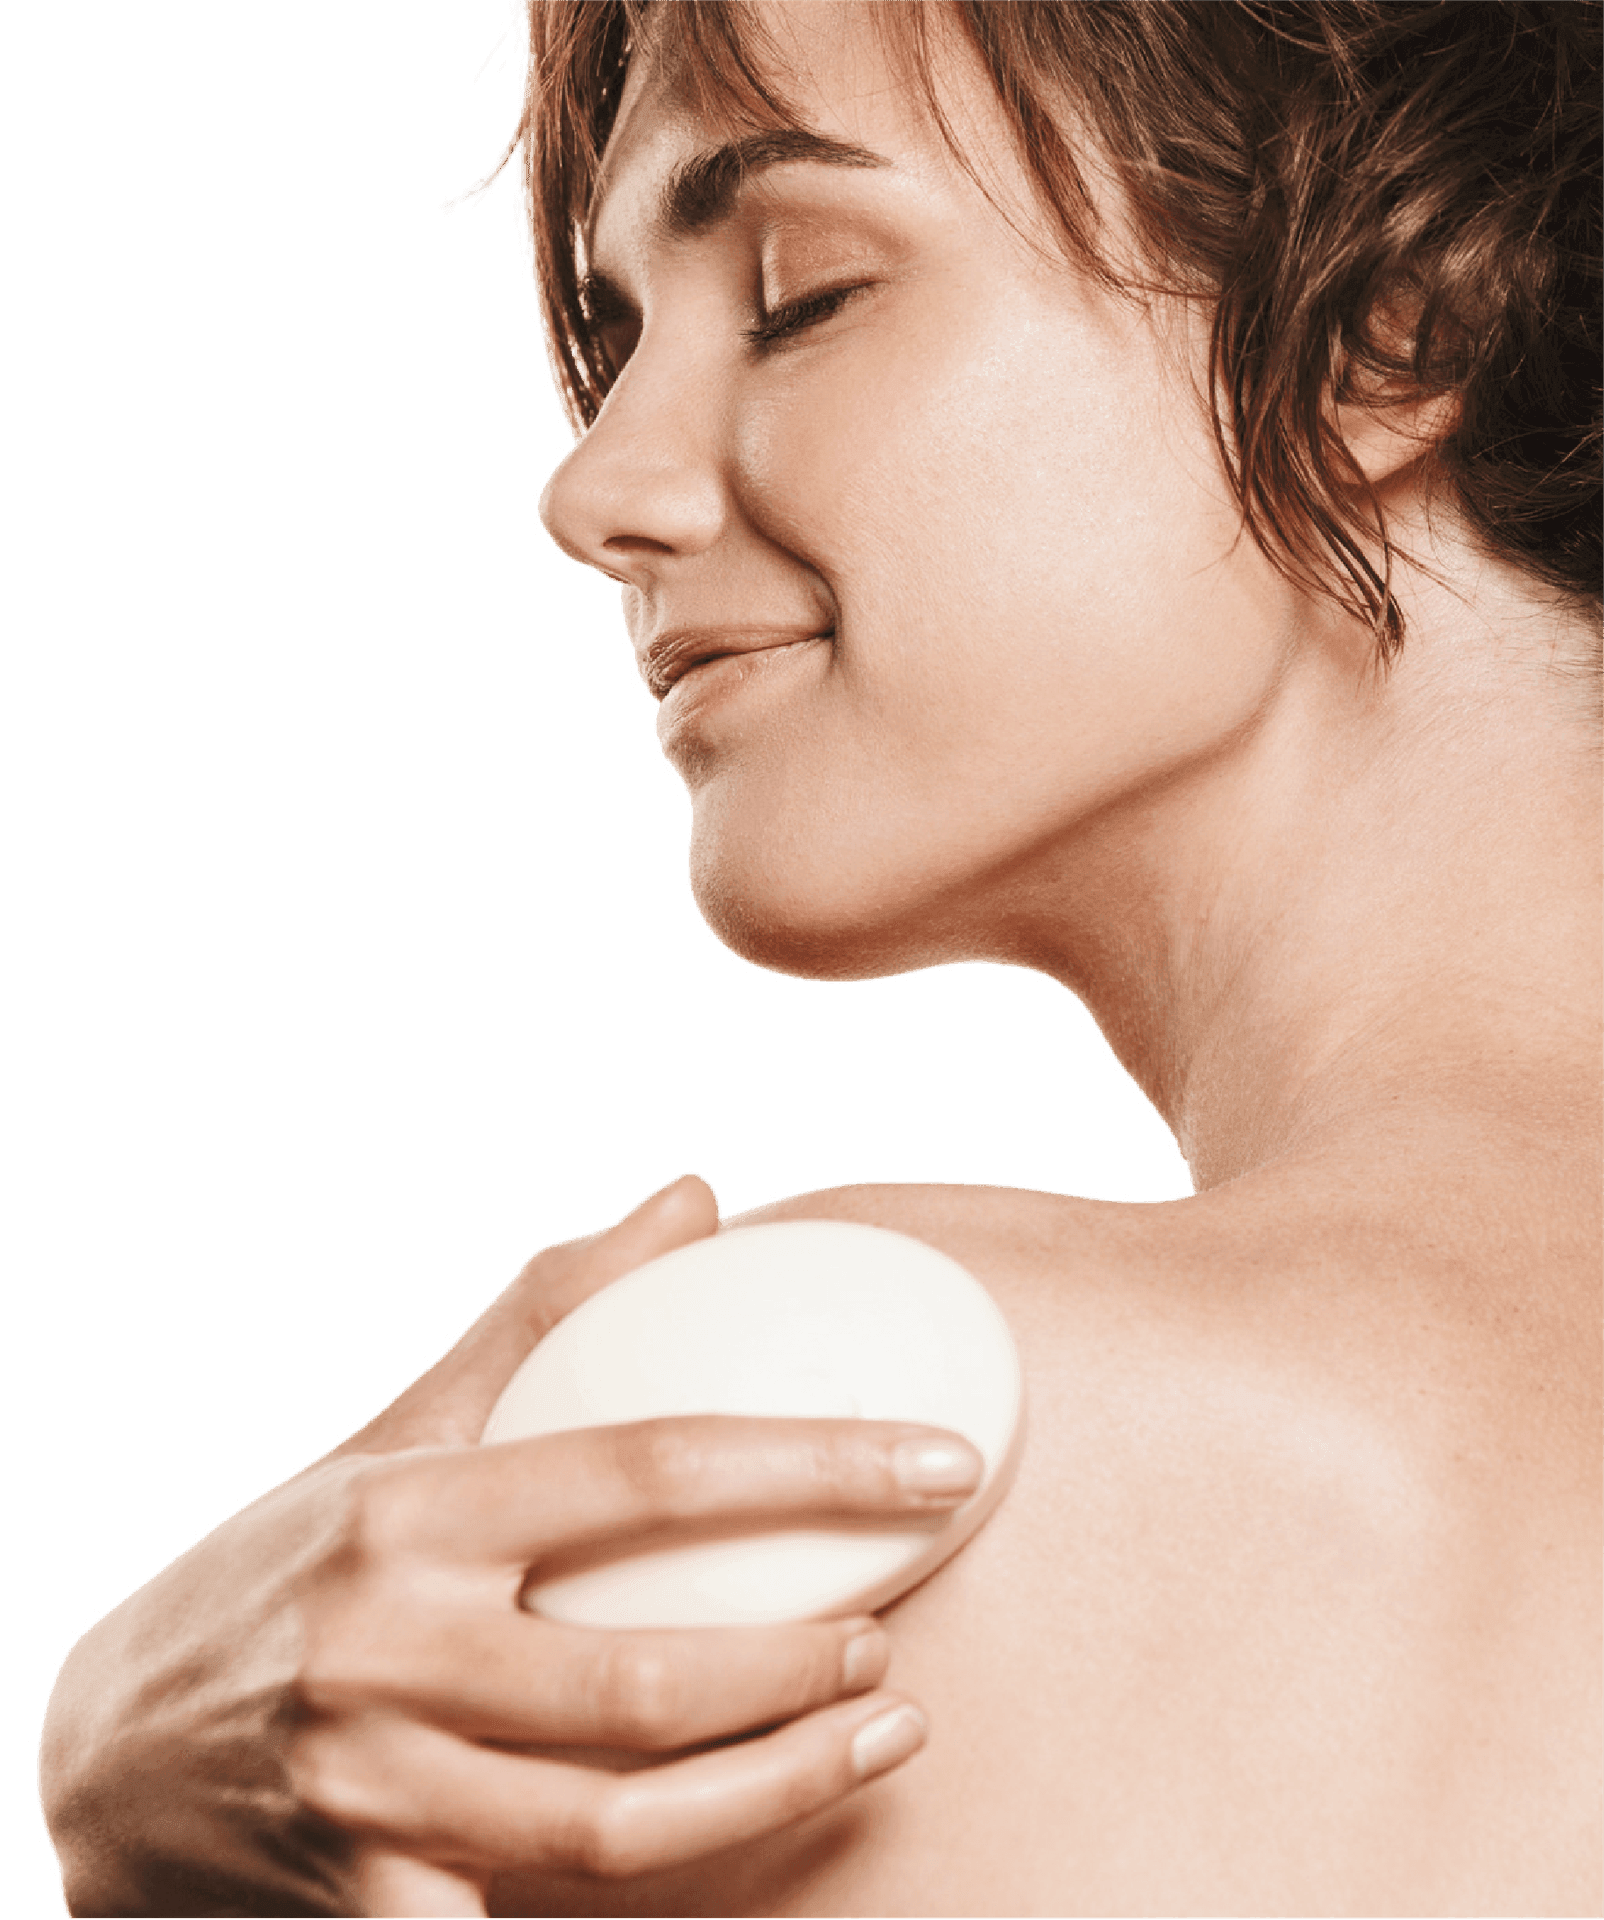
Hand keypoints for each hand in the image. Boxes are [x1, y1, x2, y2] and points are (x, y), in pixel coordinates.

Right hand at [38, 1175, 981, 1916]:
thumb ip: (549, 1313)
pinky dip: (659, 1900)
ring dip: (775, 1789)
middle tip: (898, 1639)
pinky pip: (536, 1919)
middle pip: (645, 1677)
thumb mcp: (406, 1430)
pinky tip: (753, 1848)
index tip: (944, 1462)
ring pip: (616, 1824)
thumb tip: (697, 1195)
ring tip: (884, 1732)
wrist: (117, 1749)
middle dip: (803, 1666)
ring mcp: (371, 1793)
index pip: (647, 1466)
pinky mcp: (368, 1907)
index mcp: (413, 1509)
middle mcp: (385, 1648)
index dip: (815, 1463)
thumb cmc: (299, 1559)